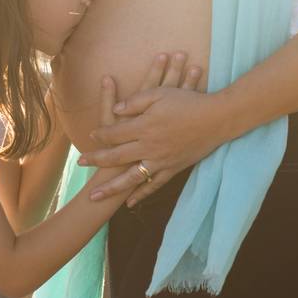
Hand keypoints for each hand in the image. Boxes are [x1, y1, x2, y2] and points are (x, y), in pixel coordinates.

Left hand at [84, 53, 214, 204]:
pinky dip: (141, 195)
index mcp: (144, 127)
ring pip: (130, 178)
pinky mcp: (173, 169)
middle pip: (116, 157)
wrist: (217, 119)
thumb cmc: (187, 102)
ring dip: (111, 188)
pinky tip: (129, 203)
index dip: (101, 135)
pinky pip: (154, 185)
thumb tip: (115, 110)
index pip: (114, 134)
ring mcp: (161, 161)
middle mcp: (149, 147)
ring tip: (95, 197)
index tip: (91, 136)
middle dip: (96, 161)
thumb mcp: (159, 95)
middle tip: (80, 165)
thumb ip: (135, 102)